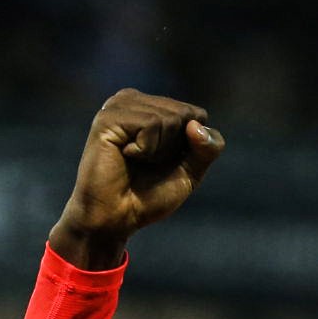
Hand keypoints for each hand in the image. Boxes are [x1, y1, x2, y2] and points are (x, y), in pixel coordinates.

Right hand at [49, 89, 223, 269]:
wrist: (115, 218)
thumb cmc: (148, 196)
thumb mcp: (190, 172)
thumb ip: (208, 148)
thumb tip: (196, 125)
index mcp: (151, 106)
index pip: (197, 114)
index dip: (189, 147)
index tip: (162, 163)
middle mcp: (134, 100)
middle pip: (185, 115)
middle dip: (174, 148)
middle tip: (146, 164)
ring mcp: (119, 105)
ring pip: (170, 118)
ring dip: (159, 151)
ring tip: (134, 160)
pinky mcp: (109, 117)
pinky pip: (151, 124)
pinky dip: (146, 149)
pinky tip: (125, 155)